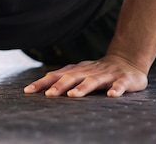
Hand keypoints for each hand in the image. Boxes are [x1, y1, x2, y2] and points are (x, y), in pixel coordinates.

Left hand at [23, 54, 147, 97]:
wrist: (127, 61)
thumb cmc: (98, 71)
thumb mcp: (79, 73)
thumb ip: (63, 79)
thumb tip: (41, 88)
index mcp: (77, 70)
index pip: (56, 75)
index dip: (43, 83)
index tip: (28, 91)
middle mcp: (89, 71)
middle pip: (72, 77)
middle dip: (60, 85)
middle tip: (49, 95)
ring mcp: (107, 75)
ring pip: (93, 80)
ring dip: (83, 88)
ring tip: (73, 95)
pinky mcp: (124, 79)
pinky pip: (120, 84)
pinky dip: (116, 89)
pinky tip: (111, 95)